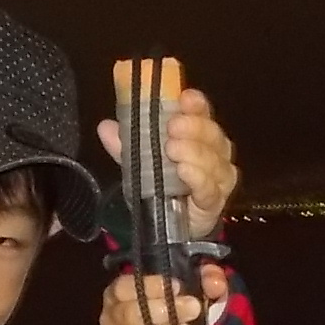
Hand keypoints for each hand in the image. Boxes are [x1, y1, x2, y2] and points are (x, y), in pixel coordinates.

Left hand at [96, 88, 238, 238]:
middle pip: (212, 134)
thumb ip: (125, 146)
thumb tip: (106, 127)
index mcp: (198, 134)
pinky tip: (184, 171)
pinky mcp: (215, 201)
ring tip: (173, 149)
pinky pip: (209, 188)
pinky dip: (197, 177)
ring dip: (194, 152)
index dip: (196, 104)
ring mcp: (219, 177)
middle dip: (194, 127)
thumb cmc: (162, 186)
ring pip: (213, 159)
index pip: (203, 112)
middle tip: (173, 126)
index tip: (184, 97)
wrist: (172, 227)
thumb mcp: (139, 163)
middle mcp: (215, 151)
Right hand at [101, 263, 231, 324]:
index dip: (152, 286)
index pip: (125, 286)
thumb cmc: (177, 314)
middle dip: (164, 312)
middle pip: (128, 313)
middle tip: (192, 310)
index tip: (178, 288)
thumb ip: (207, 280)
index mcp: (120, 292)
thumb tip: (215, 282)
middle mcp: (111, 316)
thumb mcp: (196, 291)